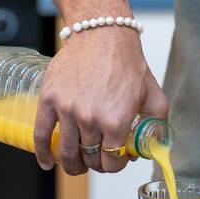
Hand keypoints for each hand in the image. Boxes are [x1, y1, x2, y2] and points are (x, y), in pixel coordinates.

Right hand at [34, 26, 168, 175]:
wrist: (102, 33)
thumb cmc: (127, 61)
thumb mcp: (152, 93)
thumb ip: (158, 122)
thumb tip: (153, 146)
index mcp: (117, 120)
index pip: (113, 161)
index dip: (115, 165)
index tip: (114, 160)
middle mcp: (90, 118)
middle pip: (90, 158)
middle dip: (95, 164)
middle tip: (97, 159)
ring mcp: (67, 109)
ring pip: (67, 151)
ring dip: (72, 164)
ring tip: (76, 164)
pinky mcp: (49, 99)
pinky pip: (41, 134)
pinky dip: (43, 153)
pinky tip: (47, 163)